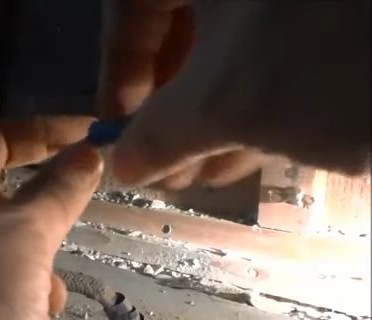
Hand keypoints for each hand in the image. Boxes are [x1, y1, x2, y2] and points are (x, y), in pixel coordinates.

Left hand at [0, 116, 101, 319]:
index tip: (96, 135)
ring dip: (31, 293)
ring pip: (12, 269)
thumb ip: (60, 191)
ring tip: (24, 314)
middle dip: (40, 239)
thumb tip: (86, 153)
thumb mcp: (25, 230)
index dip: (48, 133)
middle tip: (54, 250)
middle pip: (9, 212)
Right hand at [97, 0, 370, 188]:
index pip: (130, 5)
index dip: (118, 73)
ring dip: (213, 110)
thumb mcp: (228, 104)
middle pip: (184, 24)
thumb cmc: (327, 61)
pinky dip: (263, 93)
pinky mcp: (333, 21)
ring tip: (209, 172)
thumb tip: (123, 161)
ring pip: (235, 37)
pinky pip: (282, 42)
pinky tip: (256, 148)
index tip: (120, 134)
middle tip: (170, 164)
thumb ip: (158, 135)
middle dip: (171, 105)